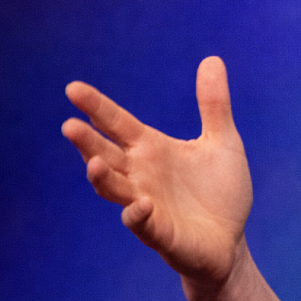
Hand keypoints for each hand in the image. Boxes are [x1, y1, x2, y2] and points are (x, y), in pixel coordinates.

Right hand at [62, 57, 253, 284]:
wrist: (230, 241)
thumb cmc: (220, 191)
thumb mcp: (223, 141)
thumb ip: (214, 104)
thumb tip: (212, 59)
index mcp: (152, 150)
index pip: (117, 124)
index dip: (96, 107)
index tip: (72, 88)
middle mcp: (141, 175)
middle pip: (106, 154)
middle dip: (87, 143)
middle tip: (69, 125)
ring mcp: (147, 205)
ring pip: (115, 190)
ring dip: (103, 179)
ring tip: (94, 164)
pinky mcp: (161, 233)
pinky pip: (143, 224)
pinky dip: (138, 215)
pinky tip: (140, 205)